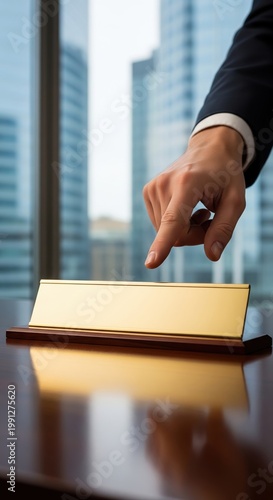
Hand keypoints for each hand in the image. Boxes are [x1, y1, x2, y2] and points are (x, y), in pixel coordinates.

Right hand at [143, 126, 245, 267]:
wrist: (209, 150)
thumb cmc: (225, 175)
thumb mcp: (236, 200)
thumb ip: (224, 228)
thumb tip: (212, 255)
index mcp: (187, 184)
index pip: (173, 220)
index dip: (162, 244)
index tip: (151, 263)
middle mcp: (164, 184)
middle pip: (176, 235)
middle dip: (195, 235)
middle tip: (209, 216)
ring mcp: (152, 188)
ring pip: (167, 233)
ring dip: (186, 229)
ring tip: (198, 208)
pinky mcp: (147, 192)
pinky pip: (161, 225)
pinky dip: (176, 223)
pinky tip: (186, 207)